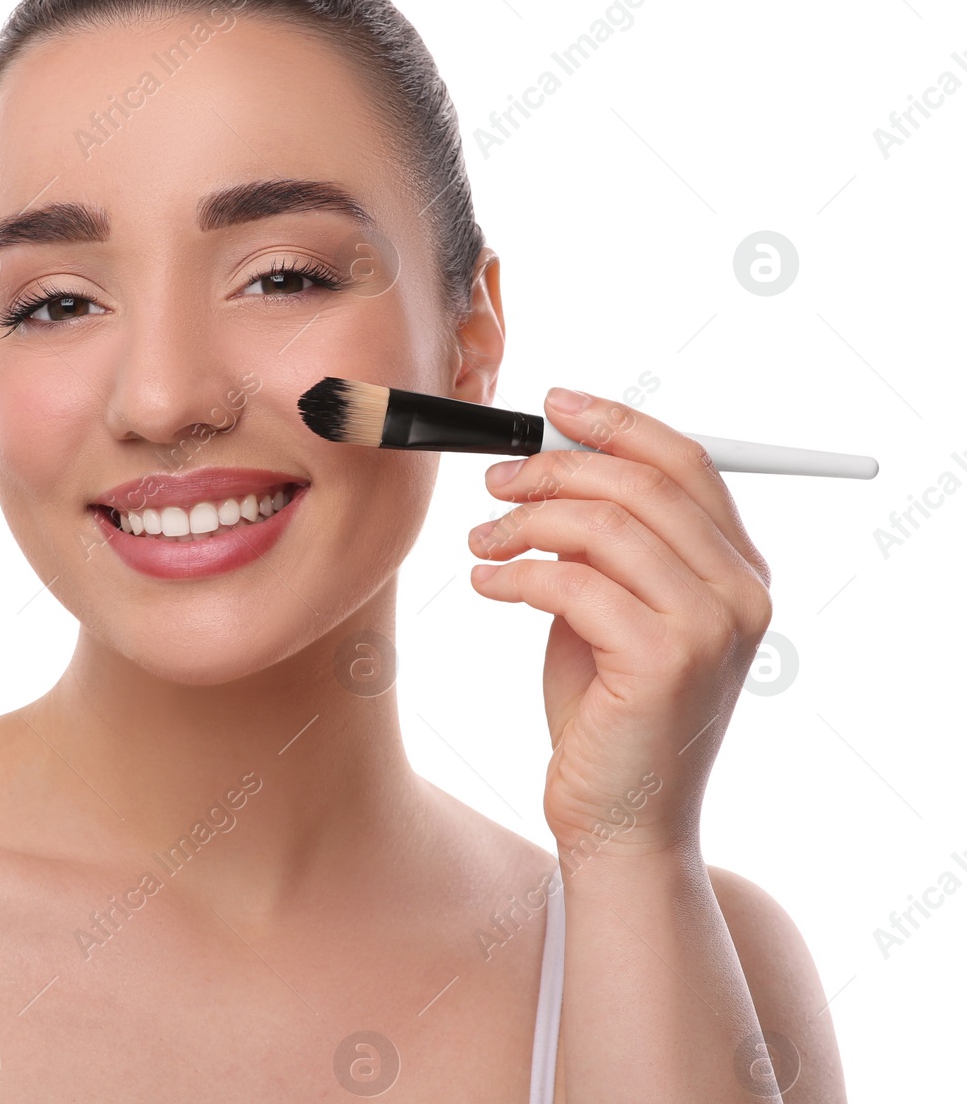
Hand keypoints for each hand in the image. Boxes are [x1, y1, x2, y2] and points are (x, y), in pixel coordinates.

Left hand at [466, 387, 773, 860]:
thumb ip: (604, 540)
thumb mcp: (610, 606)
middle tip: (495, 481)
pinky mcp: (664, 662)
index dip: (615, 421)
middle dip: (554, 468)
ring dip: (524, 521)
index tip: (551, 403)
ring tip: (482, 543)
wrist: (621, 819)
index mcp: (739, 569)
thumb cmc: (607, 711)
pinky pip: (570, 582)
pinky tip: (485, 584)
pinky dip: (513, 574)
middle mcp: (740, 592)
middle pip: (641, 483)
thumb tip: (553, 461)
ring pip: (602, 525)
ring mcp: (710, 628)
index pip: (685, 462)